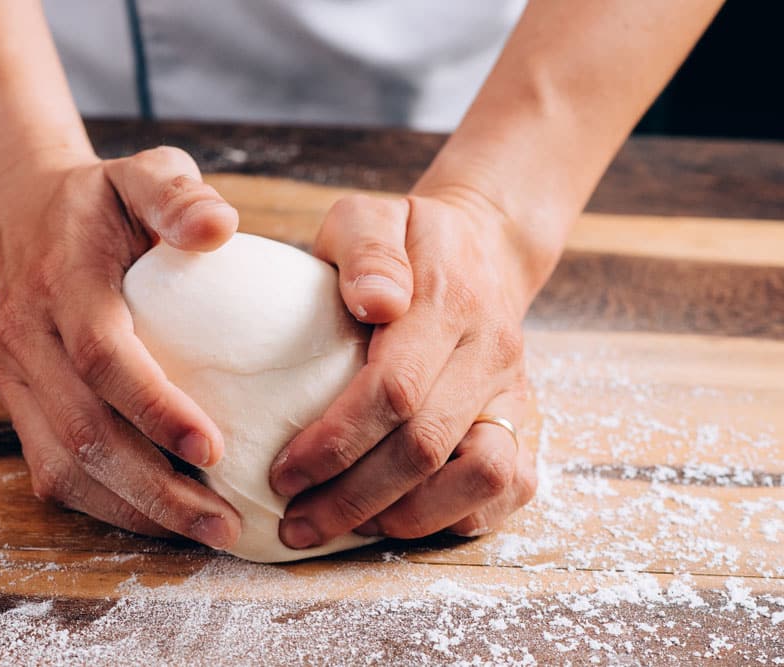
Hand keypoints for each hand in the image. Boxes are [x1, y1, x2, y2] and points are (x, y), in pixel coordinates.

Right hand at [0, 146, 242, 548]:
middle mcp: (28, 336)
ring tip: (206, 529)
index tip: (214, 449)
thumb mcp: (144, 172)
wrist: (26, 215)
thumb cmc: (105, 201)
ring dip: (135, 509)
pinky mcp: (18, 401)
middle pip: (85, 430)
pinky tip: (163, 515)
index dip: (155, 408)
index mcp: (63, 281)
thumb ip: (178, 192)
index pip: (102, 356)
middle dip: (156, 487)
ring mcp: (15, 375)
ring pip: (65, 464)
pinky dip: (109, 504)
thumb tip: (221, 227)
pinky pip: (54, 469)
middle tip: (225, 519)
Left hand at [269, 191, 538, 546]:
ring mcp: (513, 389)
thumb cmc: (406, 238)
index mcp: (449, 301)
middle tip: (295, 522)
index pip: (395, 389)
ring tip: (344, 529)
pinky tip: (398, 519)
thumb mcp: (371, 216)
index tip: (284, 473)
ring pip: (482, 476)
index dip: (336, 442)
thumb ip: (367, 251)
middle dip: (353, 497)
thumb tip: (375, 303)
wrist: (483, 246)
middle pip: (426, 445)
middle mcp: (490, 351)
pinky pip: (510, 485)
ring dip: (407, 516)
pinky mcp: (523, 418)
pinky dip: (456, 515)